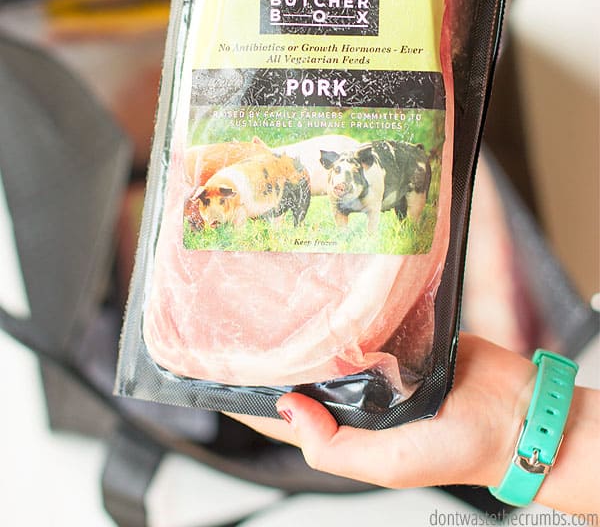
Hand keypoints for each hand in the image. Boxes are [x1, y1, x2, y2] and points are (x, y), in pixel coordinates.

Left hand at [228, 333, 598, 513]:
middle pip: (301, 372)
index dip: (245, 396)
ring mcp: (375, 362)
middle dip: (271, 353)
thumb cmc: (460, 448)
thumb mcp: (391, 465)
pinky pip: (364, 319)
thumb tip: (286, 409)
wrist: (516, 411)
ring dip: (305, 328)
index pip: (281, 414)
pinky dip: (345, 310)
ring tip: (270, 298)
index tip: (208, 373)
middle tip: (236, 320)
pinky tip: (325, 290)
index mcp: (347, 429)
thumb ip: (335, 448)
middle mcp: (354, 395)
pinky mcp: (399, 335)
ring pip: (329, 342)